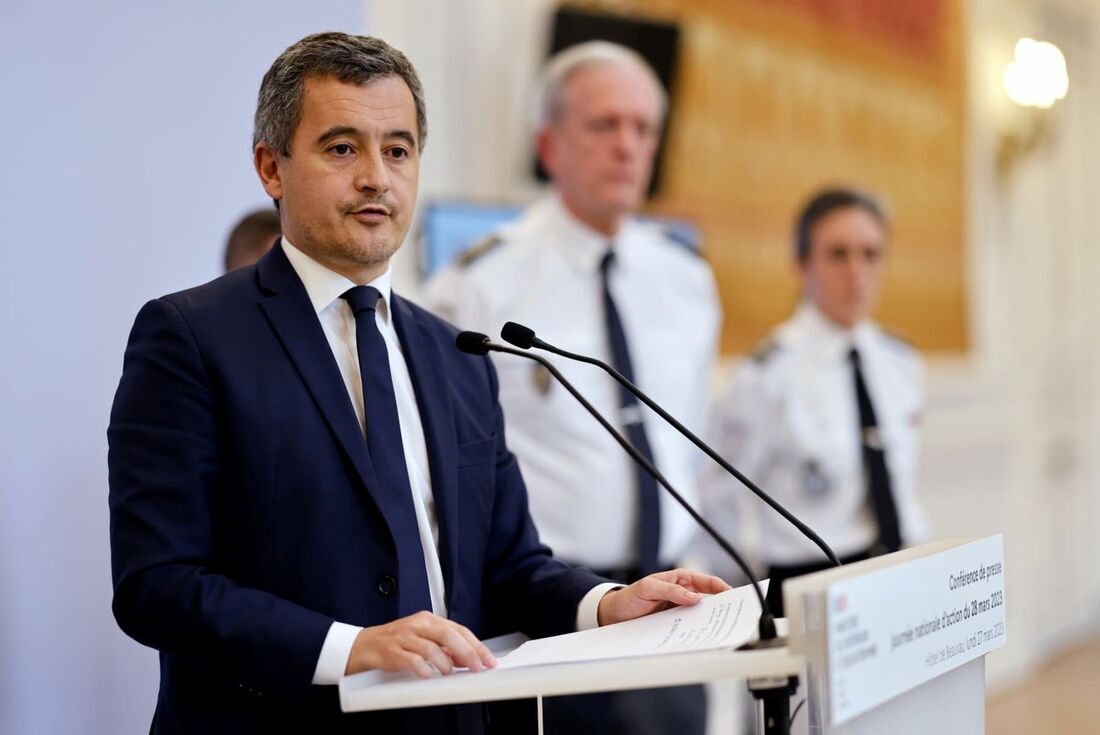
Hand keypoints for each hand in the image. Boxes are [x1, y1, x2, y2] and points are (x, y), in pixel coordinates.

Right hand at [344, 611, 496, 678]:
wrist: (362, 645)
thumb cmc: (395, 643)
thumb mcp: (421, 639)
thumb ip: (444, 647)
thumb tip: (468, 659)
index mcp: (428, 619)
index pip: (458, 629)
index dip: (476, 645)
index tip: (488, 660)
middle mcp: (417, 624)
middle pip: (448, 635)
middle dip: (467, 652)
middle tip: (477, 667)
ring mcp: (403, 637)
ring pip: (431, 646)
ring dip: (445, 662)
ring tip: (450, 673)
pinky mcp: (391, 651)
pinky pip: (410, 659)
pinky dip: (422, 669)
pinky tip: (428, 675)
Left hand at [596, 569, 731, 626]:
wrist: (614, 615)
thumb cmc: (630, 597)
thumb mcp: (647, 588)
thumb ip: (670, 591)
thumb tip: (695, 597)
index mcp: (680, 579)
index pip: (708, 582)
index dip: (723, 588)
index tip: (734, 596)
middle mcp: (683, 593)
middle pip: (709, 599)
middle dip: (721, 606)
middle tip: (732, 616)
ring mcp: (680, 609)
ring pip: (701, 614)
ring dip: (709, 621)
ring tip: (719, 629)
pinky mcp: (675, 623)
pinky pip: (690, 626)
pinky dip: (697, 630)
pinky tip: (701, 637)